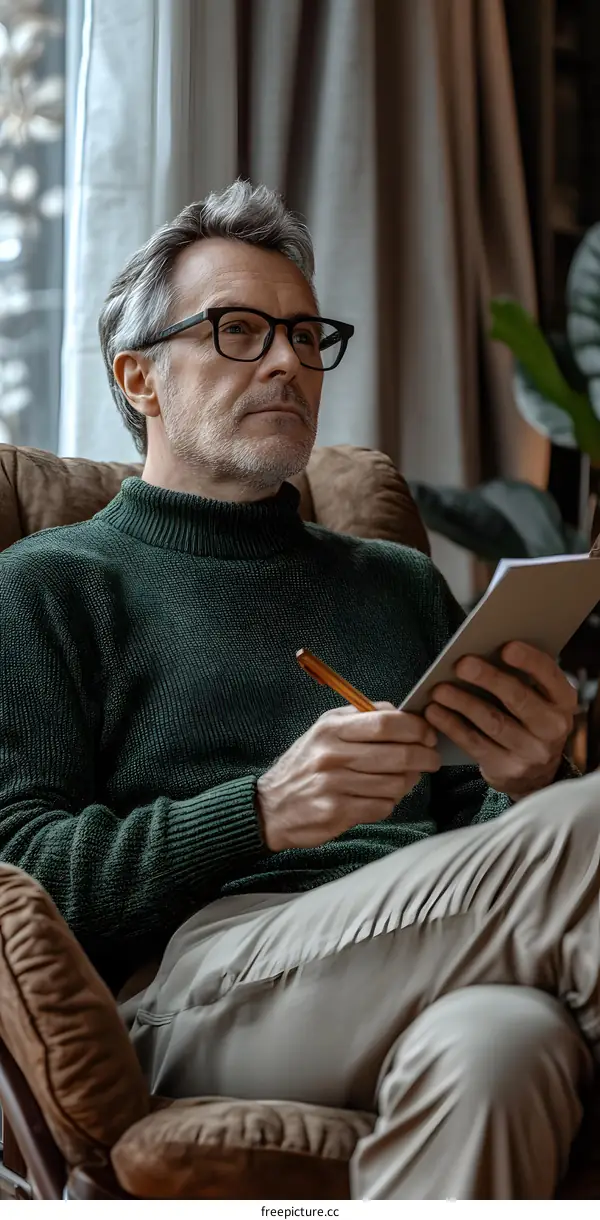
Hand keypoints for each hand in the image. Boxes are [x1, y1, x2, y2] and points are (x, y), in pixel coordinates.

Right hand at [256, 703, 440, 851]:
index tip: (428, 733)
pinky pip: (382, 806)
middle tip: (432, 759)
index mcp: (331, 728)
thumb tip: (403, 713)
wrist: (270, 806)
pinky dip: (390, 802)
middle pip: (397, 753)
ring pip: (395, 783)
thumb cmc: (306, 764)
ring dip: (409, 782)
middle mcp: (332, 755)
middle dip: (424, 756)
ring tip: (407, 779)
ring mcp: (334, 785)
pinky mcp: (337, 812)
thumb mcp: (324, 730)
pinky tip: (383, 796)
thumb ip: (361, 717)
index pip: (385, 722)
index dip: (416, 728)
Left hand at [424, 641, 576, 799]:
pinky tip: (435, 712)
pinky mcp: (505, 768)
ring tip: (440, 689)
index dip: (529, 661)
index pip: (550, 676)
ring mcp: (530, 752)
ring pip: (493, 723)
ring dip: (463, 703)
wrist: (536, 774)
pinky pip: (474, 744)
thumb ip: (522, 677)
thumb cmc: (530, 720)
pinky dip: (452, 726)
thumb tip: (484, 649)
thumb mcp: (539, 700)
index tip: (506, 647)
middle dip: (489, 679)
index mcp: (562, 701)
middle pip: (519, 700)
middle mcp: (552, 728)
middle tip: (462, 664)